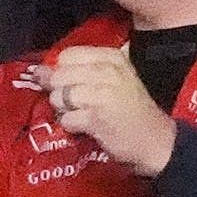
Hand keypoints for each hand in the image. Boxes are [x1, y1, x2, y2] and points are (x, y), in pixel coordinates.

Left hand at [36, 42, 181, 176]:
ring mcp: (101, 94)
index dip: (62, 71)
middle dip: (60, 93)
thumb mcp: (113, 80)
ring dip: (65, 110)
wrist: (158, 142)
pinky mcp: (95, 117)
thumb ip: (78, 71)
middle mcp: (107, 72)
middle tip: (79, 104)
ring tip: (86, 115)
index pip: (66, 55)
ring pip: (58, 97)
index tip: (73, 83)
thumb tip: (37, 72)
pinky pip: (65, 119)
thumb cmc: (132, 110)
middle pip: (58, 76)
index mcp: (112, 58)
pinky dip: (72, 126)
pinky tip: (88, 127)